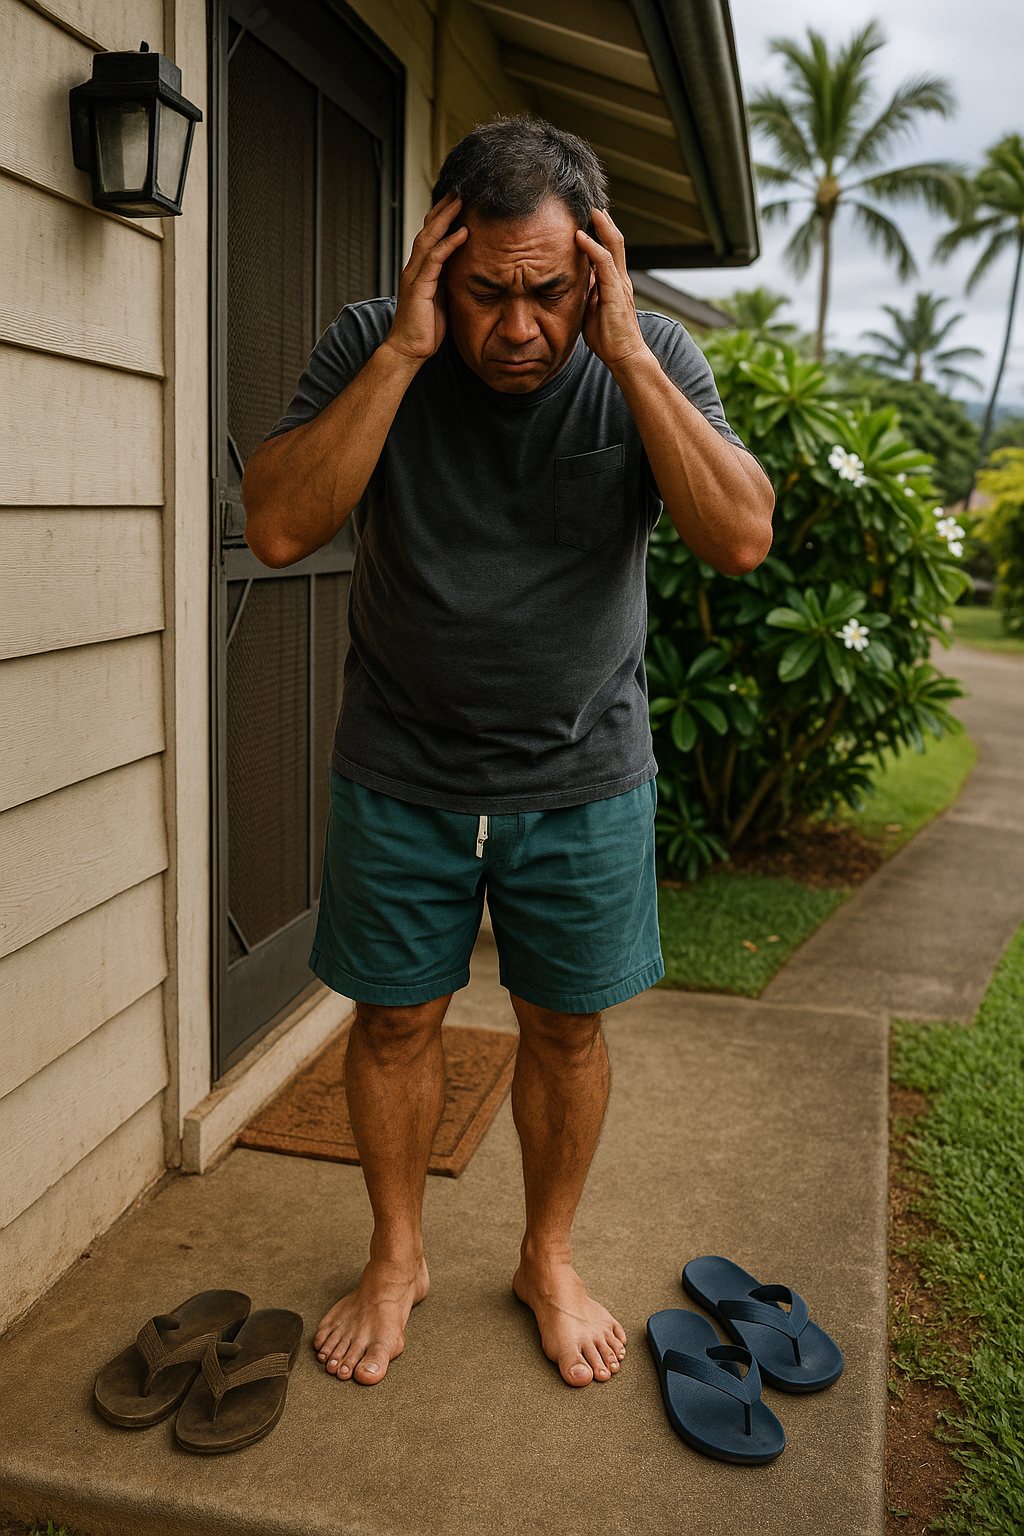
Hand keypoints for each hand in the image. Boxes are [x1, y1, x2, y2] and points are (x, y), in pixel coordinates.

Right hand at [385, 194, 468, 365]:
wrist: (408, 351)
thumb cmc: (425, 330)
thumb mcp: (441, 300)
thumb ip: (447, 283)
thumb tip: (463, 271)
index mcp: (419, 271)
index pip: (429, 236)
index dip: (442, 218)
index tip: (457, 202)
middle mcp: (414, 268)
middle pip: (427, 229)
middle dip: (443, 209)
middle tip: (459, 190)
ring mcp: (414, 276)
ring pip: (429, 238)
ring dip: (446, 218)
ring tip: (461, 201)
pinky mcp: (419, 287)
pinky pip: (435, 259)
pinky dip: (449, 243)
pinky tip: (463, 232)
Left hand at [576, 209, 649, 372]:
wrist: (625, 356)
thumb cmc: (609, 339)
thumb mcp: (593, 310)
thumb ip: (588, 294)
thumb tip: (577, 284)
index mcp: (616, 283)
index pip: (610, 251)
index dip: (602, 233)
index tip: (591, 219)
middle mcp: (621, 279)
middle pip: (615, 242)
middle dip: (604, 222)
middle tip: (592, 205)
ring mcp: (620, 284)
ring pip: (613, 245)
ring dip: (601, 226)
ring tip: (590, 211)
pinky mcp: (615, 292)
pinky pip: (605, 262)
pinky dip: (592, 247)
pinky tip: (580, 236)